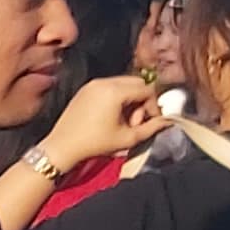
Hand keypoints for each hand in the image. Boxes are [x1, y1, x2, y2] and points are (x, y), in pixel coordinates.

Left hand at [30, 74, 166, 185]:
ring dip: (130, 100)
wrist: (61, 147)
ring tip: (123, 121)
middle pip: (136, 83)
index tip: (149, 122)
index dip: (152, 106)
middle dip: (142, 101)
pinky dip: (117, 98)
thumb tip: (168, 121)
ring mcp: (92, 84)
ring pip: (124, 84)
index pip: (147, 89)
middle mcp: (103, 82)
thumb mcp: (128, 138)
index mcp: (114, 91)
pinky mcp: (85, 89)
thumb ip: (152, 128)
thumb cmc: (94, 144)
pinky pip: (110, 87)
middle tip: (136, 122)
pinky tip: (112, 117)